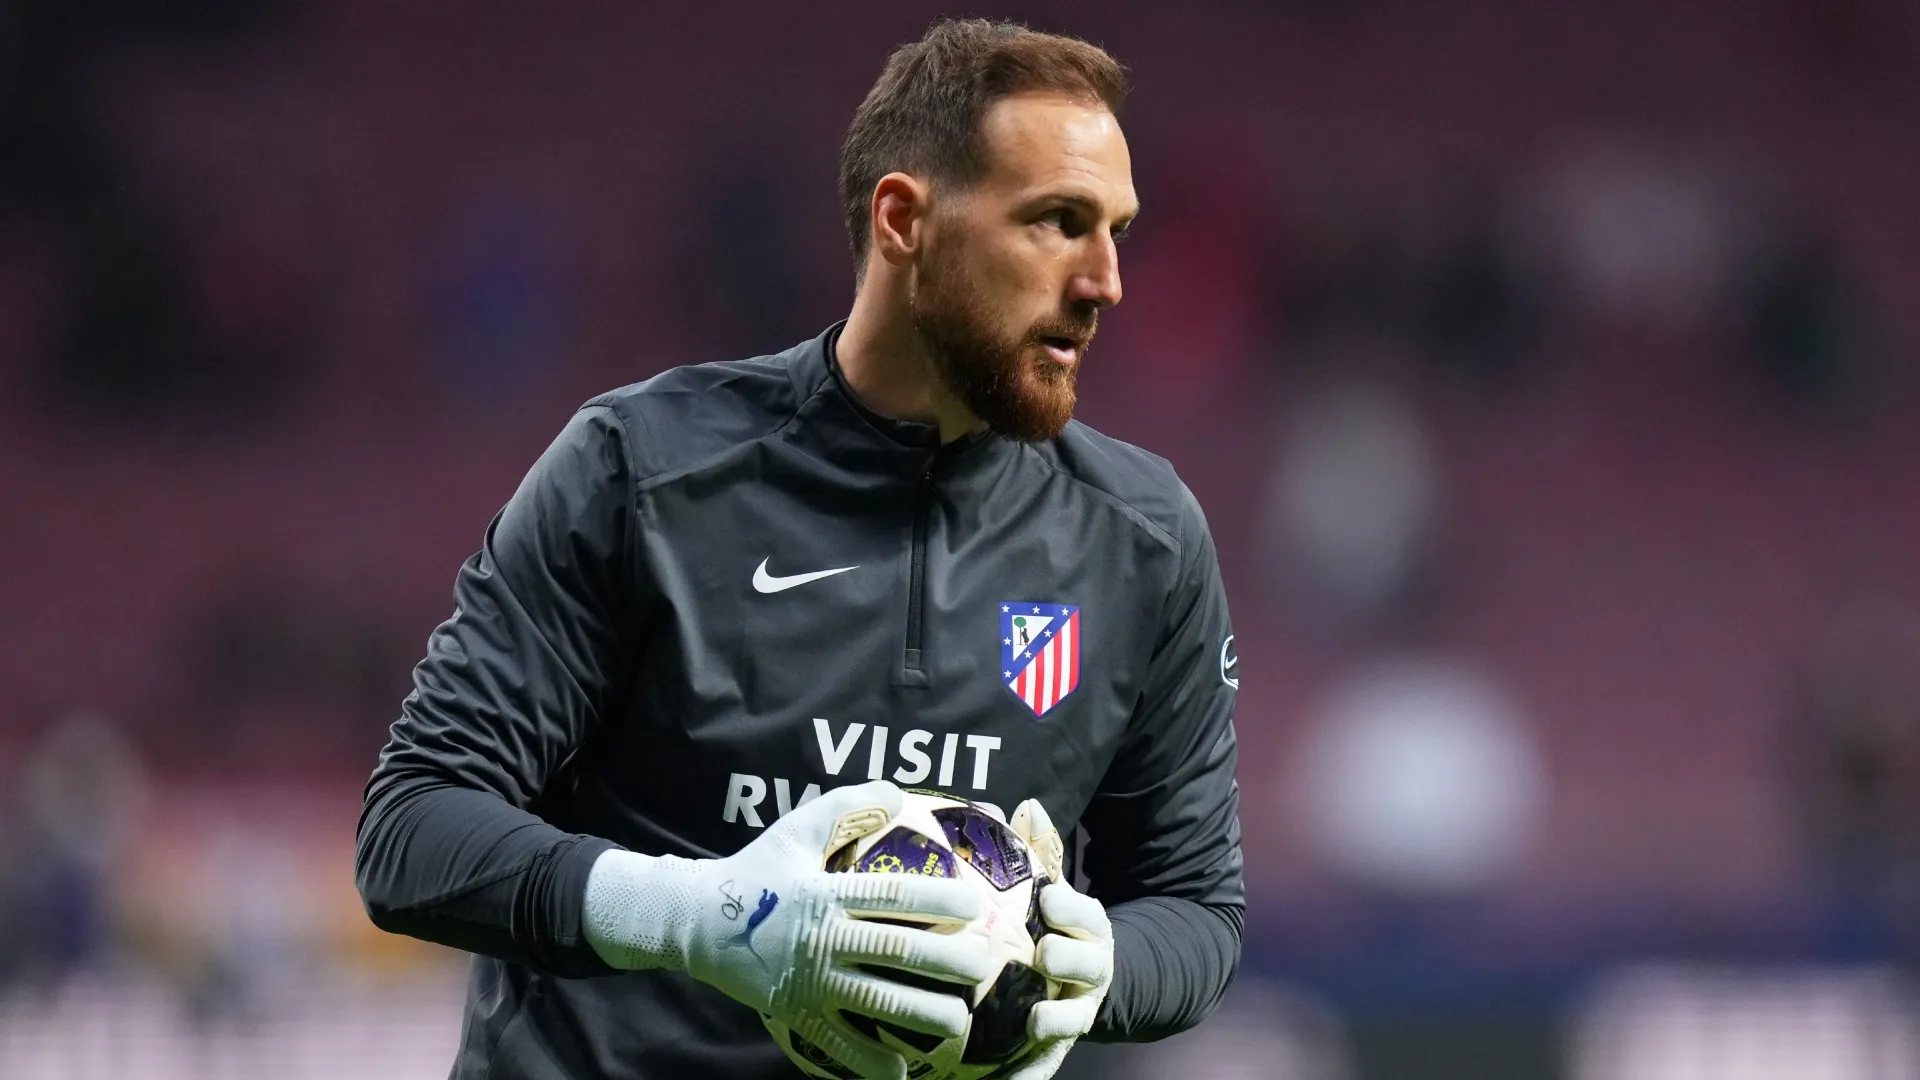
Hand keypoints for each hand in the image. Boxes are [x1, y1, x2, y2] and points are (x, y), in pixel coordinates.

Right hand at [584, 780, 996, 1079]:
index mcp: (825, 892)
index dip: (934, 897)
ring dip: (920, 1014)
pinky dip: (867, 1061)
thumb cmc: (756, 869)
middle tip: (983, 967)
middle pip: (892, 950)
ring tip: (959, 1022)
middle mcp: (821, 938)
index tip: (974, 904)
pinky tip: (901, 1073)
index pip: (888, 894)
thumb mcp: (795, 829)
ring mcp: (808, 979)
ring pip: (873, 1000)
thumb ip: (846, 806)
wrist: (696, 920)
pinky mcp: (794, 1012)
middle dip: (943, 960)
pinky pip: (836, 1042)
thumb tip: (897, 792)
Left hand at [1004, 799, 1114, 1079]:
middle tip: (1042, 953)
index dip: (1071, 906)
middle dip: (1067, 957)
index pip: (1089, 913)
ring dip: (1056, 1018)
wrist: (1095, 981)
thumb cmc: (1060, 924)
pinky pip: (1045, 1066)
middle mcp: (1091, 970)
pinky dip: (1029, 1077)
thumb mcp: (1057, 888)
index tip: (1049, 897)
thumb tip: (1026, 805)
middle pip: (1087, 963)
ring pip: (1073, 1015)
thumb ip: (1042, 851)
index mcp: (1091, 928)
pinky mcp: (1059, 1047)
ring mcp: (1079, 1009)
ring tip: (1035, 1021)